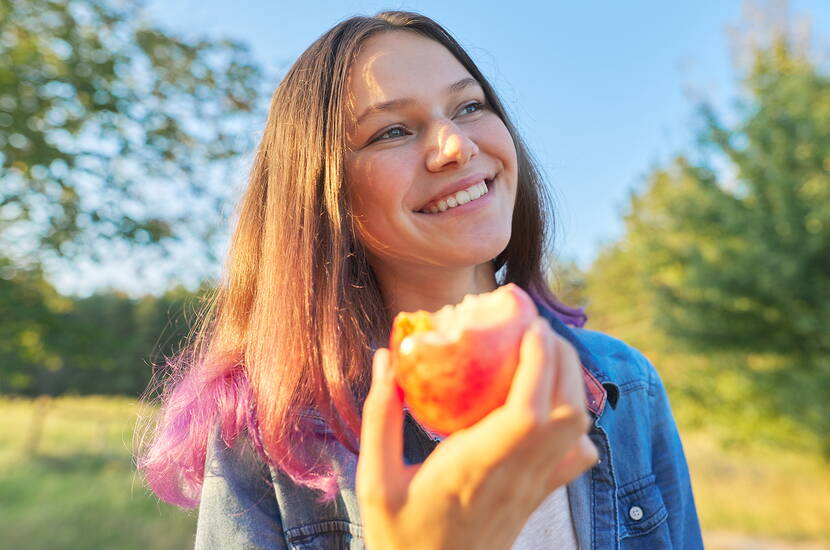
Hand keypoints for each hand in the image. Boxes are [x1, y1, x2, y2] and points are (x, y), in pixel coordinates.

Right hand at [356, 317, 598, 549]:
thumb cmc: (399, 535)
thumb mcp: (374, 480)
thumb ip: (379, 417)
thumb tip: (385, 357)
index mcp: (474, 468)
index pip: (528, 413)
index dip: (538, 363)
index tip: (527, 324)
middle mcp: (515, 477)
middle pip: (568, 412)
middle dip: (561, 358)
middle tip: (532, 325)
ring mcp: (534, 488)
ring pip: (579, 429)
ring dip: (570, 382)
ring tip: (541, 351)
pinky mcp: (540, 495)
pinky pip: (578, 455)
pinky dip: (577, 420)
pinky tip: (548, 404)